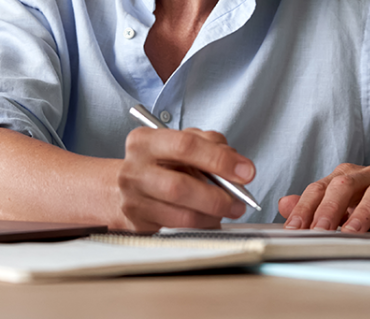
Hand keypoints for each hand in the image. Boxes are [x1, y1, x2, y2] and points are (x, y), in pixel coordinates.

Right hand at [115, 127, 255, 231]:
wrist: (124, 186)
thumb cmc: (160, 162)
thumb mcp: (181, 142)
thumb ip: (210, 145)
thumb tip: (238, 166)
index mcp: (145, 141)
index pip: (186, 146)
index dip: (219, 159)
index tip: (246, 171)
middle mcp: (134, 170)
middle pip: (180, 186)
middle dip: (217, 196)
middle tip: (239, 201)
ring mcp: (133, 199)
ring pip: (181, 214)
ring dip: (212, 214)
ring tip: (229, 210)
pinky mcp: (138, 223)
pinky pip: (178, 229)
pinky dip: (201, 224)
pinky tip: (211, 218)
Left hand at [277, 163, 369, 234]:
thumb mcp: (349, 202)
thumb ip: (317, 204)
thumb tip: (283, 205)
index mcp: (347, 176)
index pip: (320, 188)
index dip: (305, 207)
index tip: (293, 228)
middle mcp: (369, 175)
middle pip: (344, 186)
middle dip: (328, 209)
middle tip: (317, 231)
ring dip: (362, 213)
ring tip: (350, 233)